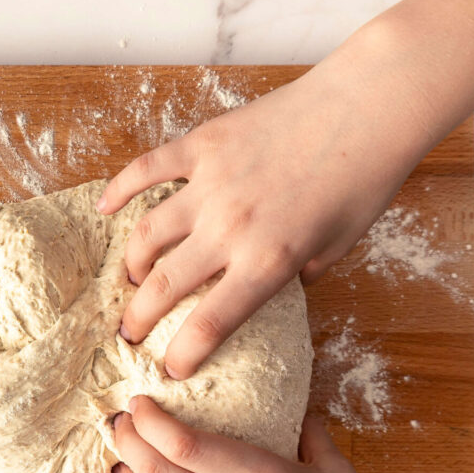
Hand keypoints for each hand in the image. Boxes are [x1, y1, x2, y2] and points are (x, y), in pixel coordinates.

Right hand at [97, 55, 430, 379]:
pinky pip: (147, 169)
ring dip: (132, 264)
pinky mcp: (203, 146)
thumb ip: (300, 274)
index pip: (210, 324)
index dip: (183, 354)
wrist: (368, 105)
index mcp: (268, 261)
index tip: (172, 367)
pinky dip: (119, 189)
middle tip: (129, 331)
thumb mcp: (341, 246)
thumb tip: (273, 285)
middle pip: (165, 286)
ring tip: (133, 278)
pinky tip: (105, 207)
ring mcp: (210, 185)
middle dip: (139, 318)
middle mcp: (230, 228)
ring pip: (147, 234)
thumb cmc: (365, 177)